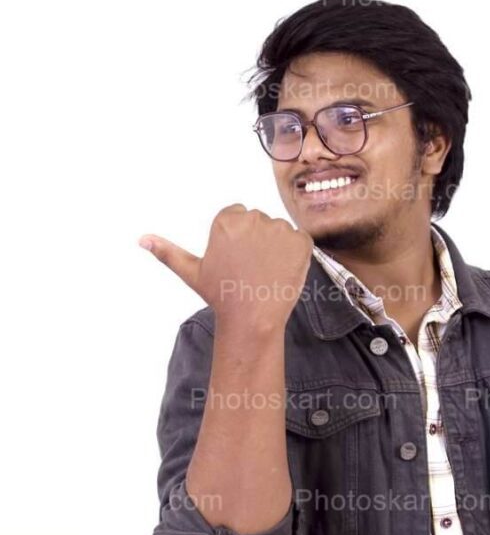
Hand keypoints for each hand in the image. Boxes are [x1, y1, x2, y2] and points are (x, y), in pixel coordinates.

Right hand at [139, 204, 312, 326]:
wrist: (253, 318)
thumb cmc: (221, 295)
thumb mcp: (192, 272)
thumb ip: (168, 252)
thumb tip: (142, 239)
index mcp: (227, 219)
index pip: (238, 216)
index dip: (239, 240)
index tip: (238, 260)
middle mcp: (253, 218)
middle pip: (260, 222)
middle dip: (258, 241)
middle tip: (252, 269)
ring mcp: (279, 229)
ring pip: (280, 232)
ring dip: (277, 247)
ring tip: (267, 272)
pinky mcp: (301, 241)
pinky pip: (301, 241)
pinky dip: (296, 254)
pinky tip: (283, 271)